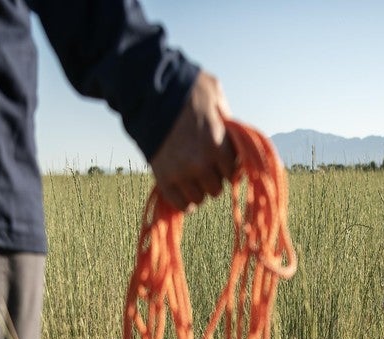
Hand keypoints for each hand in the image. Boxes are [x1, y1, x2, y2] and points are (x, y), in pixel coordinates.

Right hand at [149, 70, 236, 211]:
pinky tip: (183, 190)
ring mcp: (181, 174)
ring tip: (191, 175)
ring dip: (197, 189)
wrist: (147, 92)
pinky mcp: (163, 179)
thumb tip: (236, 134)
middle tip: (203, 165)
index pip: (232, 172)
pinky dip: (183, 201)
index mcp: (218, 145)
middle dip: (212, 177)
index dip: (226, 165)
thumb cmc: (184, 89)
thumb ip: (228, 117)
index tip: (218, 159)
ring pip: (199, 198)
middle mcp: (201, 163)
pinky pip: (180, 205)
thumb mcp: (214, 94)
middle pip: (216, 188)